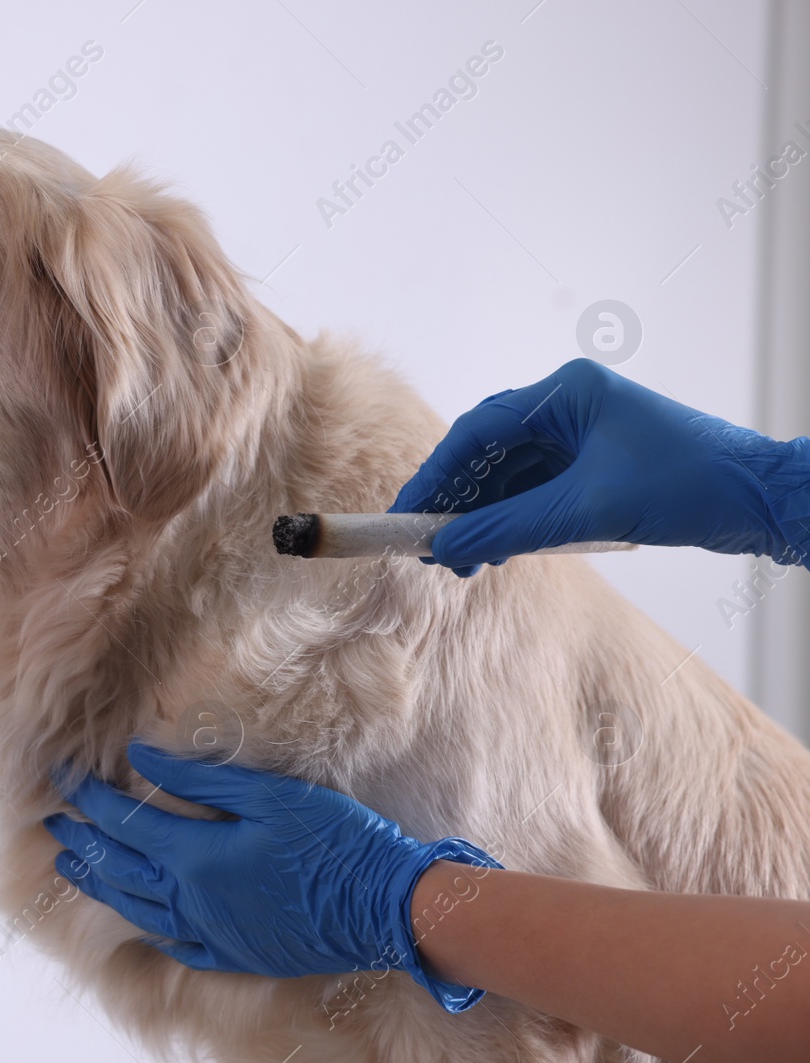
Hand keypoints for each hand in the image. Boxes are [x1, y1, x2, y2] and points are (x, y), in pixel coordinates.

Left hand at [45, 742, 500, 1011]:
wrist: (387, 908)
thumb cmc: (336, 841)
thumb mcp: (270, 795)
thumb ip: (201, 779)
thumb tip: (142, 757)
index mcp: (198, 856)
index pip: (123, 823)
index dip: (89, 798)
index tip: (62, 776)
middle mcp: (193, 900)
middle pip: (118, 869)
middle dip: (82, 841)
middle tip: (52, 822)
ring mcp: (212, 933)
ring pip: (137, 909)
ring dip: (99, 884)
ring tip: (72, 867)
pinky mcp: (235, 953)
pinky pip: (176, 944)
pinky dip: (147, 927)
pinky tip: (137, 919)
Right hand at [389, 358, 806, 573]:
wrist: (764, 500)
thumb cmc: (690, 486)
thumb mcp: (587, 511)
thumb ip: (510, 528)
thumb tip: (448, 544)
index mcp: (566, 393)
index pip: (478, 430)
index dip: (436, 473)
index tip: (406, 512)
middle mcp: (570, 406)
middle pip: (489, 451)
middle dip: (457, 500)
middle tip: (428, 543)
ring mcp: (584, 434)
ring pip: (511, 474)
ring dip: (484, 516)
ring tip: (463, 559)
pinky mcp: (597, 464)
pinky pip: (537, 489)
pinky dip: (513, 519)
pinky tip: (497, 549)